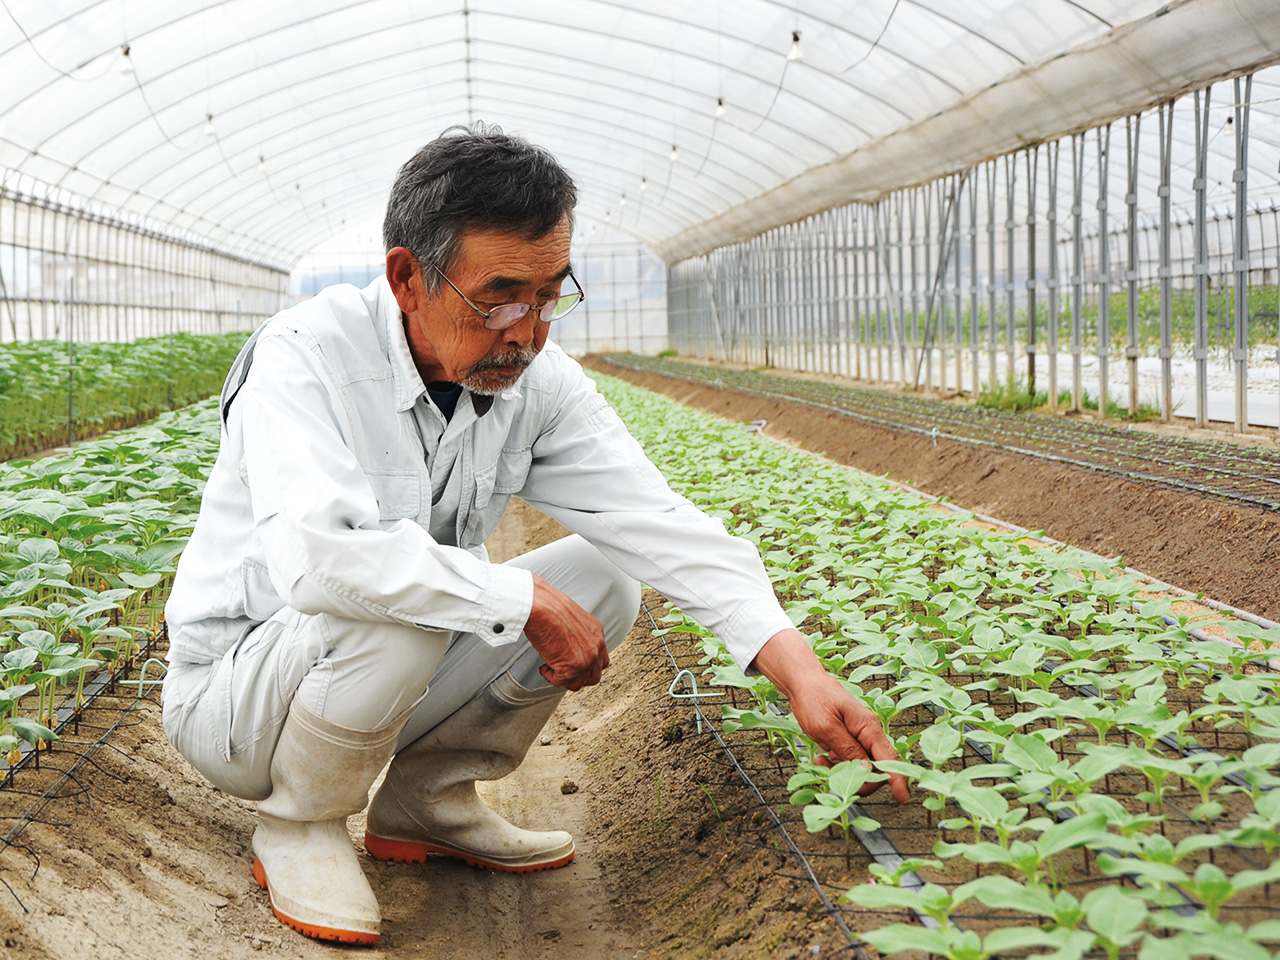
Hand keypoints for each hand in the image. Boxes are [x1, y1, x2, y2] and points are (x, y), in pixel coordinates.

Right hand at [522, 574, 609, 690]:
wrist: (540, 606)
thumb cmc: (549, 607)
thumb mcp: (572, 618)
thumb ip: (578, 634)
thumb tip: (569, 645)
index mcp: (596, 631)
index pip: (601, 659)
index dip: (587, 666)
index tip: (574, 664)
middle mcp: (596, 646)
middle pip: (594, 676)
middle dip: (577, 676)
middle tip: (563, 670)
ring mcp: (586, 658)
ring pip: (578, 683)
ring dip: (563, 678)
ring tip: (551, 667)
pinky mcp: (572, 667)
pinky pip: (560, 682)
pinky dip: (549, 676)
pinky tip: (544, 665)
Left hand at [752, 629, 909, 803]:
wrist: (803, 683)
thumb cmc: (814, 698)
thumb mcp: (826, 727)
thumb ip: (848, 750)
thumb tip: (867, 771)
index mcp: (868, 727)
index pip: (889, 758)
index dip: (897, 779)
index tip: (902, 797)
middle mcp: (868, 733)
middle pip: (876, 767)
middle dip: (858, 779)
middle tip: (834, 777)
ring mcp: (859, 737)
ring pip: (861, 767)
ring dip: (843, 772)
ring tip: (822, 762)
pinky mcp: (849, 740)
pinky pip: (849, 761)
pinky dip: (837, 765)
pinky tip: (822, 758)